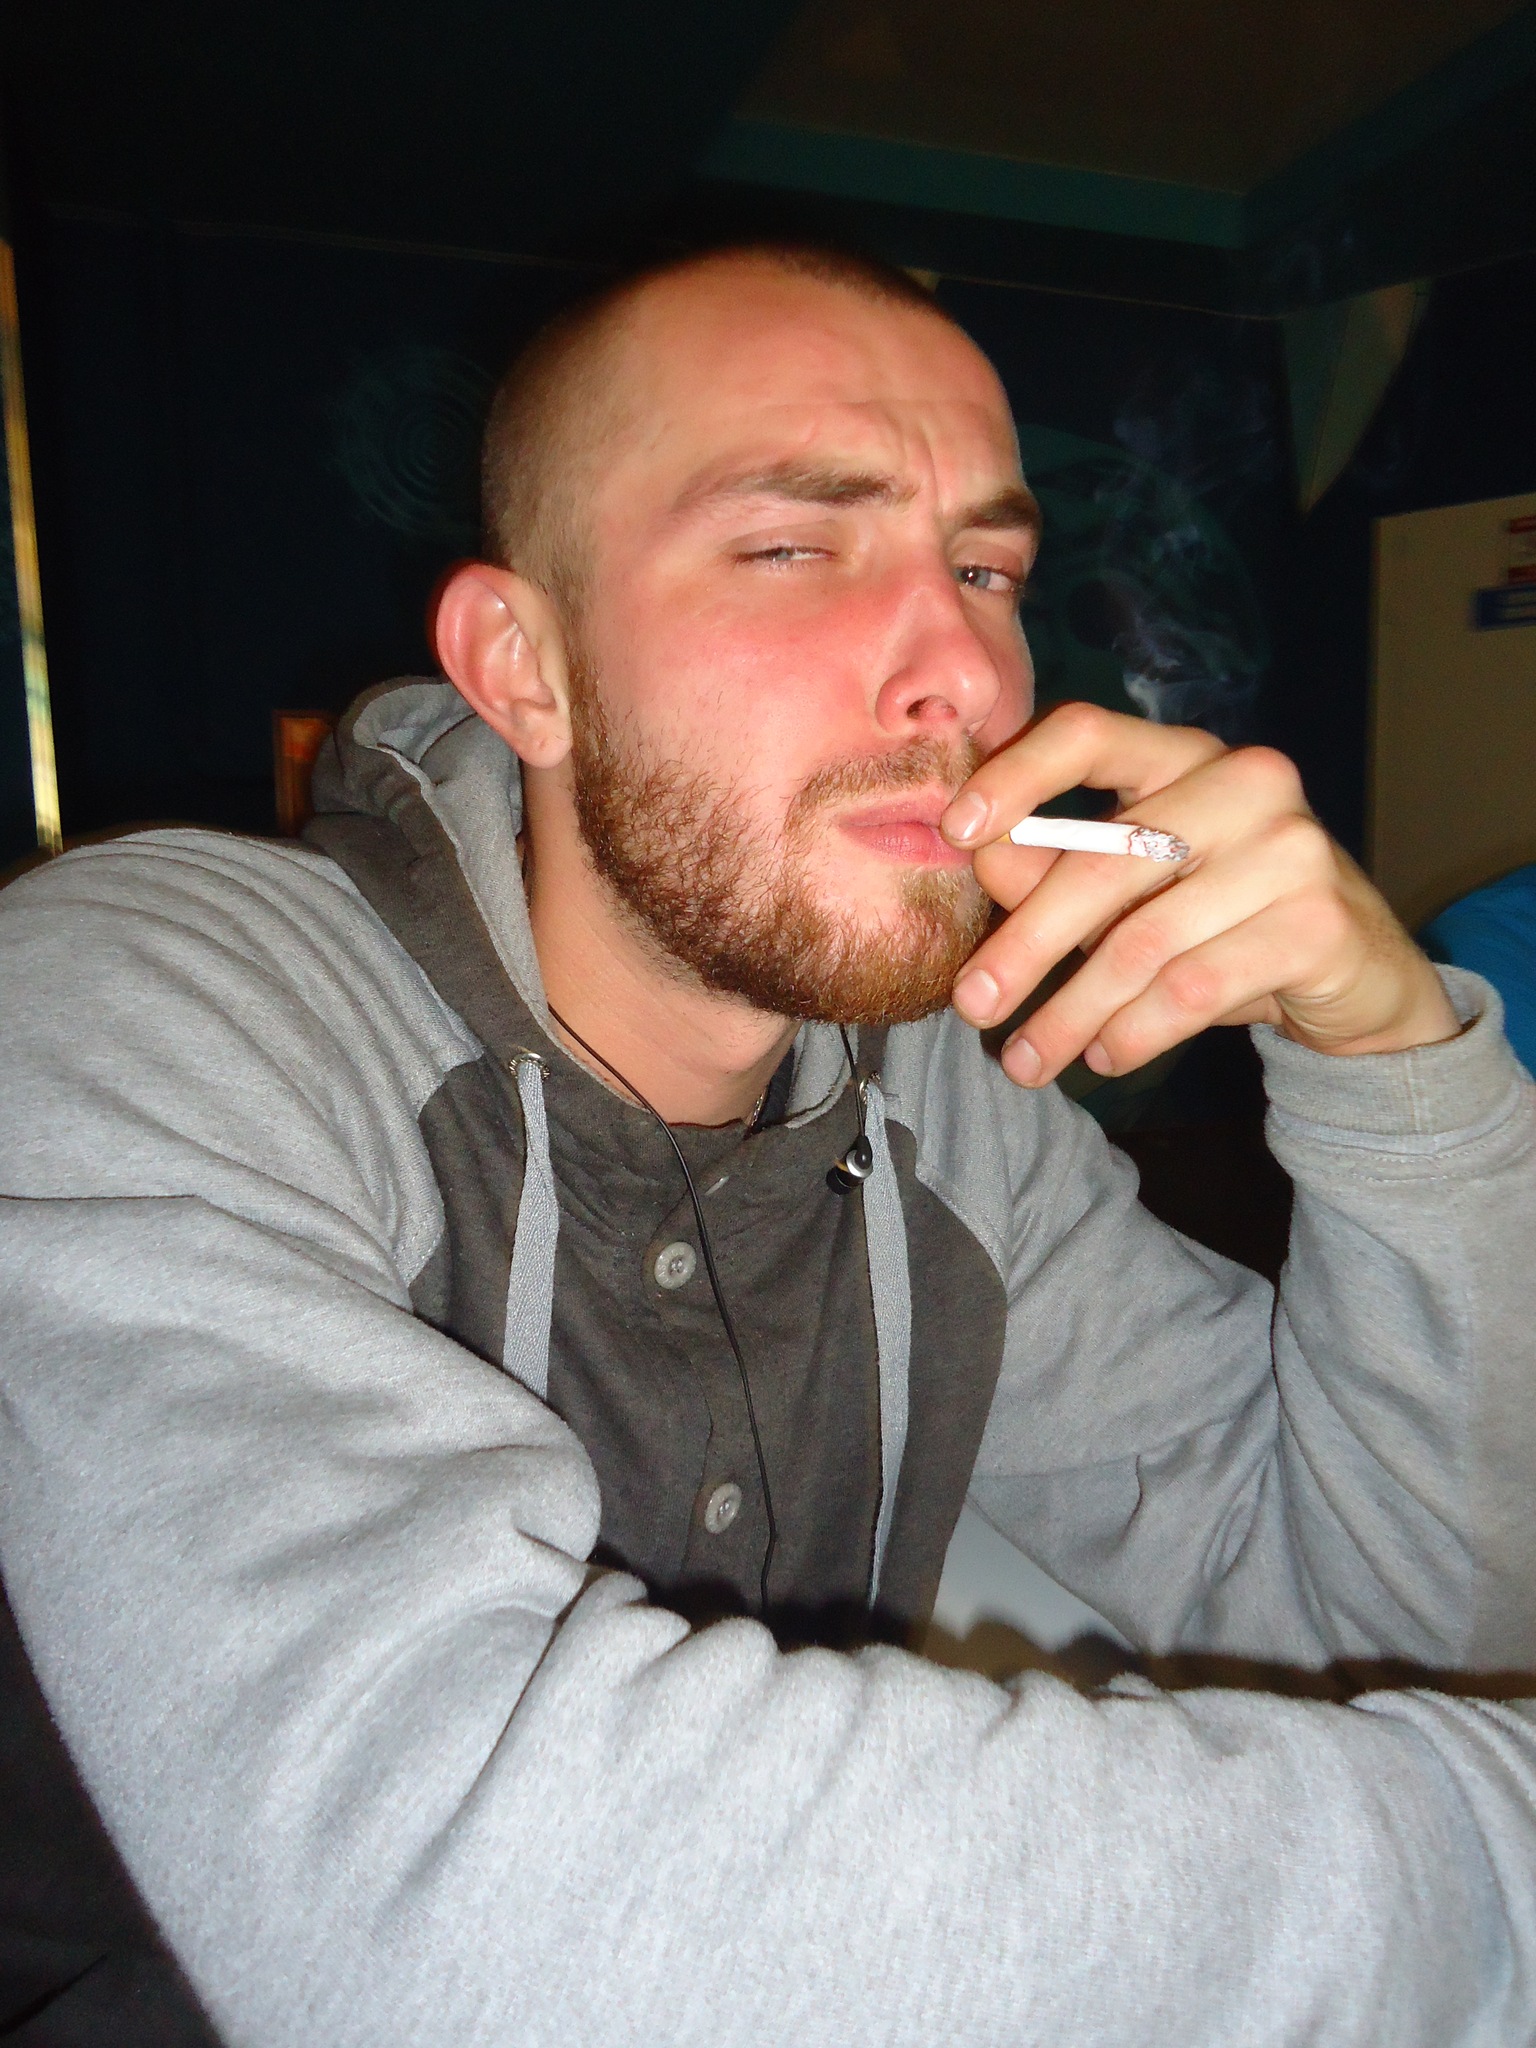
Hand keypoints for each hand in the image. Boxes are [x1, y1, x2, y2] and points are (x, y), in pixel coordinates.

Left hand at [939, 703, 1460, 1088]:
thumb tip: (976, 853)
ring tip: (1029, 1061)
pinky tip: (1105, 1057)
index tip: (953, 830)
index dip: (1015, 775)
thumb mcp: (1133, 892)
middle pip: (1102, 866)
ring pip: (1143, 944)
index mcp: (1185, 754)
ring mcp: (1289, 849)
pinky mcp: (1316, 924)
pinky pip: (1194, 989)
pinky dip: (1136, 1033)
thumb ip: (1055, 868)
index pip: (1087, 732)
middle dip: (1025, 947)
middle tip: (973, 1007)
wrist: (1357, 974)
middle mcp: (1244, 783)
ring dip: (1072, 1013)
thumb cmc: (1221, 920)